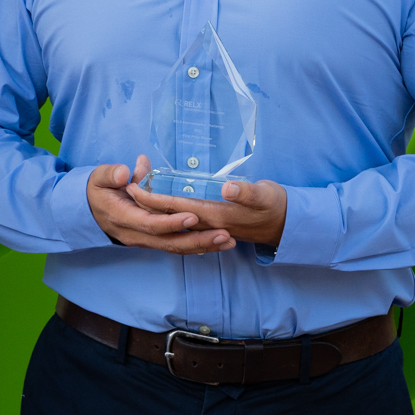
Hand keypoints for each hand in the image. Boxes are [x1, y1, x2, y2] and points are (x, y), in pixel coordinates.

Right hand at [87, 156, 235, 254]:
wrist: (88, 211)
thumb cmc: (98, 190)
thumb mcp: (99, 177)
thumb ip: (111, 174)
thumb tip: (126, 171)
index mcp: (124, 218)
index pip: (151, 224)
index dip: (172, 222)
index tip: (194, 215)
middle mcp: (136, 235)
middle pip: (169, 243)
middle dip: (198, 241)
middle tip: (224, 235)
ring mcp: (145, 241)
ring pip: (175, 248)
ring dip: (203, 246)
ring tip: (228, 241)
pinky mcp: (153, 241)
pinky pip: (176, 247)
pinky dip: (197, 247)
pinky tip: (217, 244)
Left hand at [129, 175, 288, 247]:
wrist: (288, 224)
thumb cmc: (275, 205)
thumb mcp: (264, 195)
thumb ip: (245, 192)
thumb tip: (227, 187)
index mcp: (216, 214)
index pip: (177, 207)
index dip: (154, 198)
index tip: (134, 187)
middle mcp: (209, 224)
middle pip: (171, 216)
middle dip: (148, 204)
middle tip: (126, 188)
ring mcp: (211, 227)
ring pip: (176, 221)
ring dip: (157, 211)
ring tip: (139, 198)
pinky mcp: (214, 227)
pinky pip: (186, 224)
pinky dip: (171, 217)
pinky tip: (162, 212)